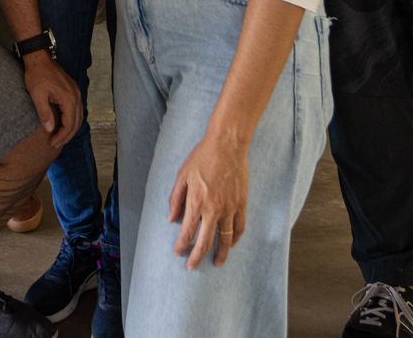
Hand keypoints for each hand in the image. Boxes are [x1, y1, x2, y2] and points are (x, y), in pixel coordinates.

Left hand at [22, 54, 81, 148]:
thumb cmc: (36, 75)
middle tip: (55, 144)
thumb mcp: (37, 95)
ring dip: (70, 128)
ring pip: (78, 116)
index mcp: (68, 98)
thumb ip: (44, 113)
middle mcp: (76, 95)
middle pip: (76, 122)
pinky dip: (72, 119)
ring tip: (59, 137)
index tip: (52, 143)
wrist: (39, 58)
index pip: (69, 124)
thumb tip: (50, 129)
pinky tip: (64, 124)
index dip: (62, 136)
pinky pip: (77, 109)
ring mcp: (76, 92)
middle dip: (67, 135)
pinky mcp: (73, 90)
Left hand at [169, 133, 248, 269]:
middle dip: (197, 257)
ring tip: (217, 263)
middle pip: (205, 241)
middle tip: (192, 267)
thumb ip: (176, 199)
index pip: (187, 232)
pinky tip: (231, 245)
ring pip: (225, 239)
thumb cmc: (202, 157)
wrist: (227, 145)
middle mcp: (213, 209)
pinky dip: (235, 239)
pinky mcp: (241, 203)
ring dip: (220, 254)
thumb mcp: (182, 176)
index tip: (178, 252)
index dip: (182, 245)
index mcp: (196, 202)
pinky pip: (240, 227)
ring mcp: (230, 208)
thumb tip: (171, 219)